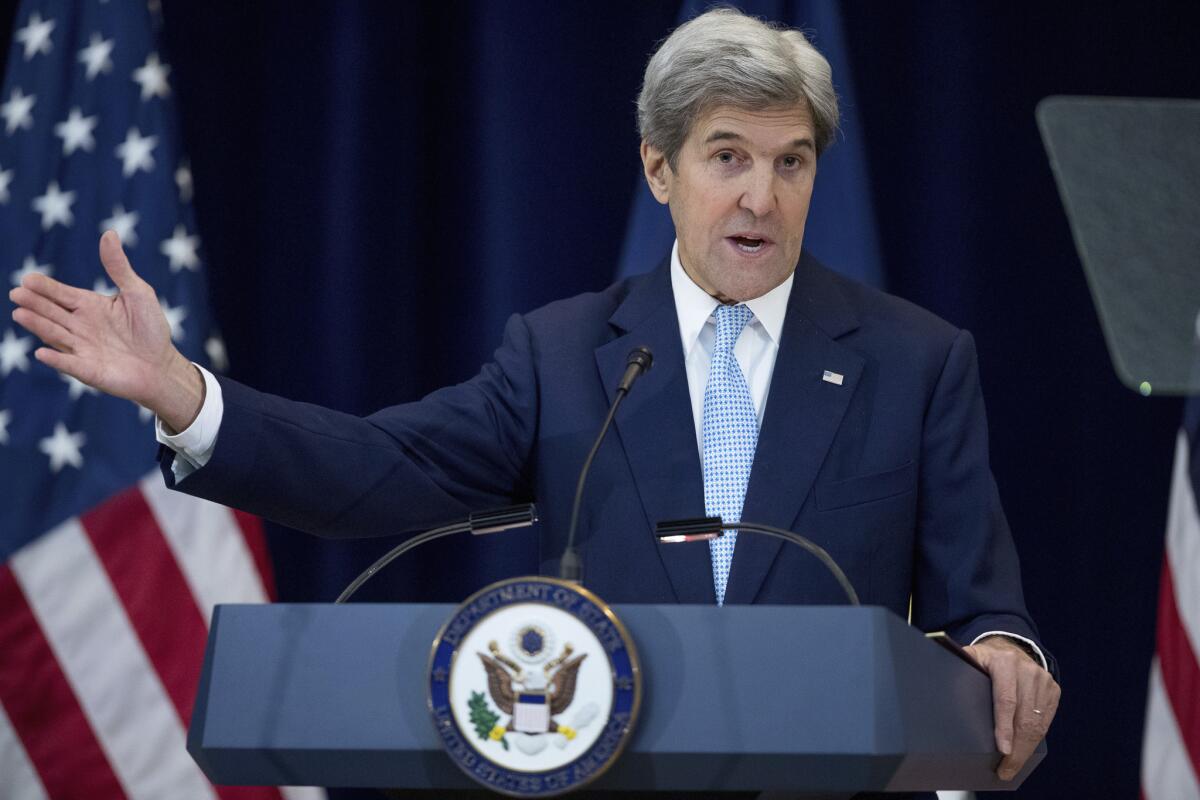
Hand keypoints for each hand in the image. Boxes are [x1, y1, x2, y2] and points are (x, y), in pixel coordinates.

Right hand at [9, 231, 204, 430]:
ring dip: (38, 325)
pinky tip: (41, 353)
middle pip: (52, 312)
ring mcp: (81, 348)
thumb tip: (109, 233)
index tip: (28, 279)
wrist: (161, 365)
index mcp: (89, 306)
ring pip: (55, 335)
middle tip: (17, 293)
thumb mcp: (138, 292)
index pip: (61, 294)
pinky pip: (69, 364)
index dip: (45, 287)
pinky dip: (56, 359)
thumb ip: (119, 267)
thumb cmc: (150, 328)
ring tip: (19, 314)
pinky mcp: (88, 371)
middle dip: (34, 303)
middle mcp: (79, 326)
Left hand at [964, 636, 1059, 780]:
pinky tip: (1024, 752)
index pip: (1006, 699)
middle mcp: (1027, 670)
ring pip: (1037, 723)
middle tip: (1004, 770)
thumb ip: (960, 668)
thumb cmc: (985, 659)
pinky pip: (1046, 721)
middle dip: (1016, 749)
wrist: (1010, 648)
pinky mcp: (1052, 690)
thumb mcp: (971, 657)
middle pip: (1024, 717)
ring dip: (1026, 749)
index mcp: (1004, 661)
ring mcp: (1042, 680)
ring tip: (1012, 767)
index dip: (1005, 726)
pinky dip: (1035, 740)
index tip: (1003, 749)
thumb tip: (937, 680)